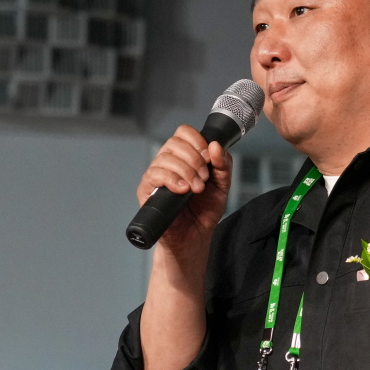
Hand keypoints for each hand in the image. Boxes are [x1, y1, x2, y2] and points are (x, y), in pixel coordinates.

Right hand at [137, 125, 233, 259]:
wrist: (195, 237)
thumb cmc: (204, 211)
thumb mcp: (222, 186)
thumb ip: (223, 165)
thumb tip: (216, 146)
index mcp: (184, 156)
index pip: (184, 132)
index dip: (197, 141)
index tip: (209, 158)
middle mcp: (168, 162)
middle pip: (174, 142)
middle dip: (194, 158)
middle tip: (204, 178)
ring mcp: (156, 175)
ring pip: (165, 158)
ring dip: (186, 171)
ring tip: (196, 189)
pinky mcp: (146, 190)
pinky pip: (154, 174)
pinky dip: (171, 179)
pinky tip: (182, 190)